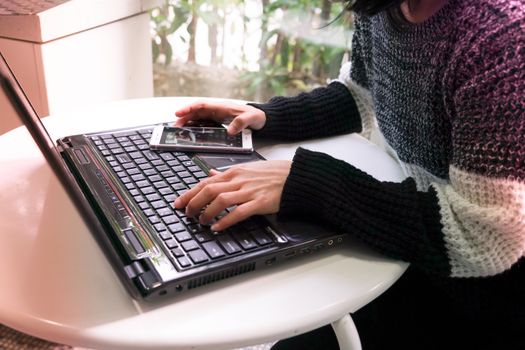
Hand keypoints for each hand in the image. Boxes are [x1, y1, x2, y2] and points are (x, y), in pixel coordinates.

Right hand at [174, 100, 265, 134]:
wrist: (262, 118)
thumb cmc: (256, 116)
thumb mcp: (251, 119)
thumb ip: (241, 123)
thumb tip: (230, 131)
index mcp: (222, 107)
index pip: (202, 105)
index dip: (189, 108)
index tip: (179, 113)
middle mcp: (217, 110)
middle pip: (196, 111)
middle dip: (184, 116)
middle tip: (175, 125)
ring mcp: (217, 115)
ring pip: (198, 117)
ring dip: (188, 121)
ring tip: (179, 129)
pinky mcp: (218, 121)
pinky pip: (204, 122)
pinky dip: (196, 126)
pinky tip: (191, 132)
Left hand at [174, 160, 291, 230]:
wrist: (295, 176)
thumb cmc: (272, 173)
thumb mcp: (247, 168)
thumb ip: (227, 173)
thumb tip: (210, 173)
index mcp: (234, 172)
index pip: (205, 182)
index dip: (189, 193)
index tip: (179, 202)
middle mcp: (239, 180)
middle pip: (209, 190)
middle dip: (194, 203)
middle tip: (187, 213)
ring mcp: (249, 191)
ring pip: (221, 200)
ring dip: (207, 211)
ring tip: (201, 221)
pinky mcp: (259, 202)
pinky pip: (238, 212)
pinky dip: (226, 220)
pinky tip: (218, 227)